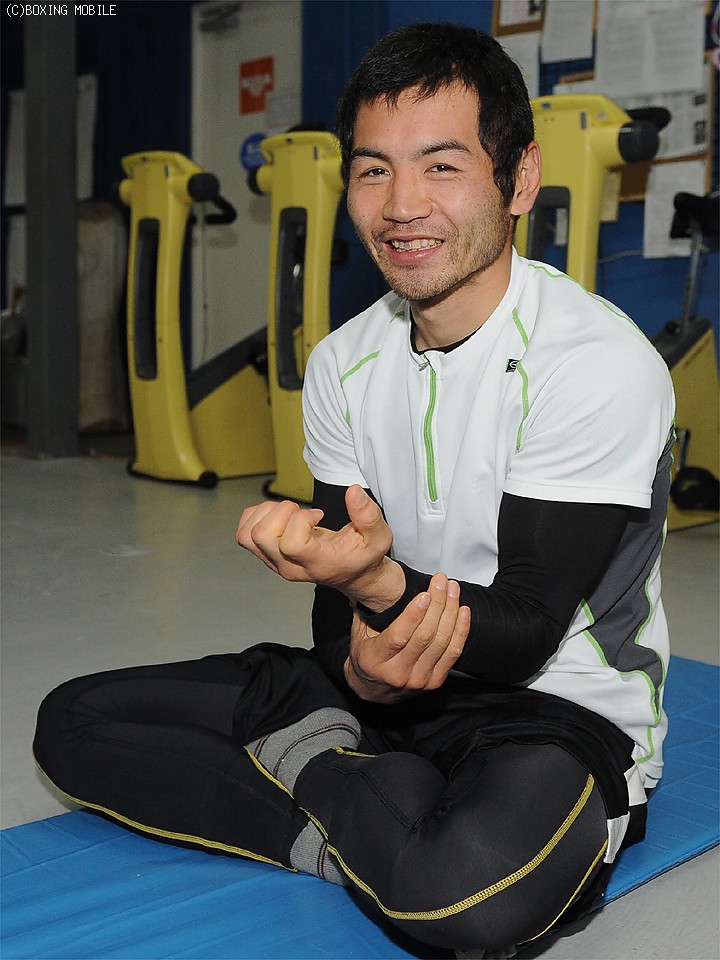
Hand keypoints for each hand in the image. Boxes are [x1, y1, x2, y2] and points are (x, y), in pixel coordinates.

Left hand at [235, 485, 399, 604]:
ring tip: (290, 514)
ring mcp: (274, 562)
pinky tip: (280, 516)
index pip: (291, 544)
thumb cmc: (363, 556)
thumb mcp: (379, 537)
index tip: (318, 515)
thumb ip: (369, 516)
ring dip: (266, 514)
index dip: (301, 520)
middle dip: (280, 513)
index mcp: (316, 563)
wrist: (352, 574)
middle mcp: (290, 566)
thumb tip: (353, 491)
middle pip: (261, 537)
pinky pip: (243, 533)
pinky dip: (256, 516)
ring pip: (247, 535)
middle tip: (301, 512)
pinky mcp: (266, 555)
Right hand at [344, 574, 470, 702]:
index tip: (424, 594)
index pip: (398, 637)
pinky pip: (453, 653)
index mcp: (374, 660)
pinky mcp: (434, 682)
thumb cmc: (366, 657)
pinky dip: (461, 630)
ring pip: (441, 642)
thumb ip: (365, 610)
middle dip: (437, 604)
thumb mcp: (358, 635)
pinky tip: (463, 611)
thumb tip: (369, 582)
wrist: (373, 691)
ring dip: (450, 612)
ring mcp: (418, 680)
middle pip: (425, 636)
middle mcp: (397, 673)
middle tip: (441, 582)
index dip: (414, 615)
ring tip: (452, 590)